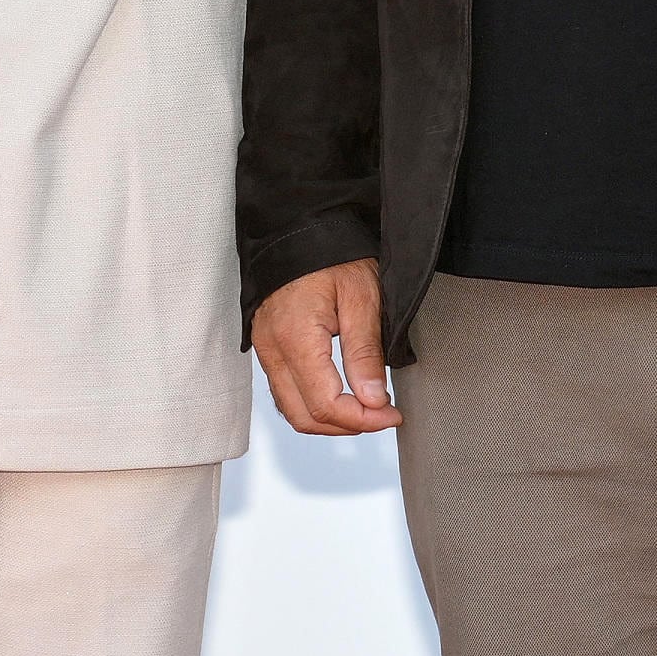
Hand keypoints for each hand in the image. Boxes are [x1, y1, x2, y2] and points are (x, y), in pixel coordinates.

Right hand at [250, 258, 399, 435]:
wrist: (301, 228)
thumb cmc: (331, 253)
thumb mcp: (362, 295)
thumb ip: (365, 352)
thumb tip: (373, 400)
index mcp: (295, 338)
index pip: (325, 404)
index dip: (362, 419)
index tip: (391, 415)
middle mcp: (272, 349)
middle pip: (304, 417)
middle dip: (346, 426)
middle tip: (382, 416)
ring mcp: (265, 350)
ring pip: (291, 409)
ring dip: (329, 419)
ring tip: (366, 408)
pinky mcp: (268, 347)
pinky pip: (285, 391)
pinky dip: (312, 403)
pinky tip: (341, 394)